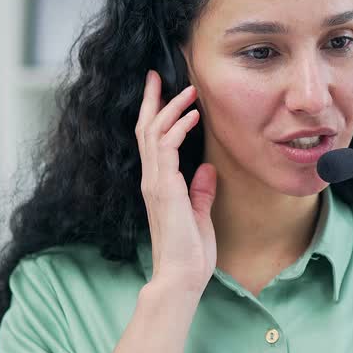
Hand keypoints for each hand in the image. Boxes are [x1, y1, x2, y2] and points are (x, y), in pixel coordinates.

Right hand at [136, 69, 216, 295]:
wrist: (182, 277)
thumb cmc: (190, 253)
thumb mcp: (200, 215)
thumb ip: (200, 191)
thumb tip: (207, 169)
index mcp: (159, 185)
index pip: (152, 141)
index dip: (156, 114)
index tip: (164, 91)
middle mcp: (152, 180)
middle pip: (145, 129)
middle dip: (152, 100)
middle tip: (157, 74)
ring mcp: (156, 184)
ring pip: (154, 133)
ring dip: (169, 108)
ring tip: (187, 89)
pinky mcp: (164, 189)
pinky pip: (166, 149)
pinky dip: (178, 128)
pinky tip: (192, 115)